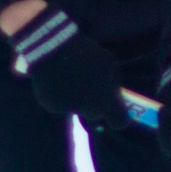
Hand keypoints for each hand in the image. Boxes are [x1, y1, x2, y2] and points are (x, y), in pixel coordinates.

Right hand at [12, 9, 131, 132]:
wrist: (52, 49)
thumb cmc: (87, 53)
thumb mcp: (109, 64)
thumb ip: (112, 82)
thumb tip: (113, 93)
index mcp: (107, 101)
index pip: (120, 122)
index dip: (119, 117)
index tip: (116, 111)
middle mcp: (89, 111)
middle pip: (96, 115)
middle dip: (95, 105)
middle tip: (90, 86)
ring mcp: (69, 109)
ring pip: (77, 108)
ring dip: (76, 99)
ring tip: (71, 76)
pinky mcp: (51, 105)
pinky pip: (59, 103)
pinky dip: (59, 94)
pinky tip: (56, 78)